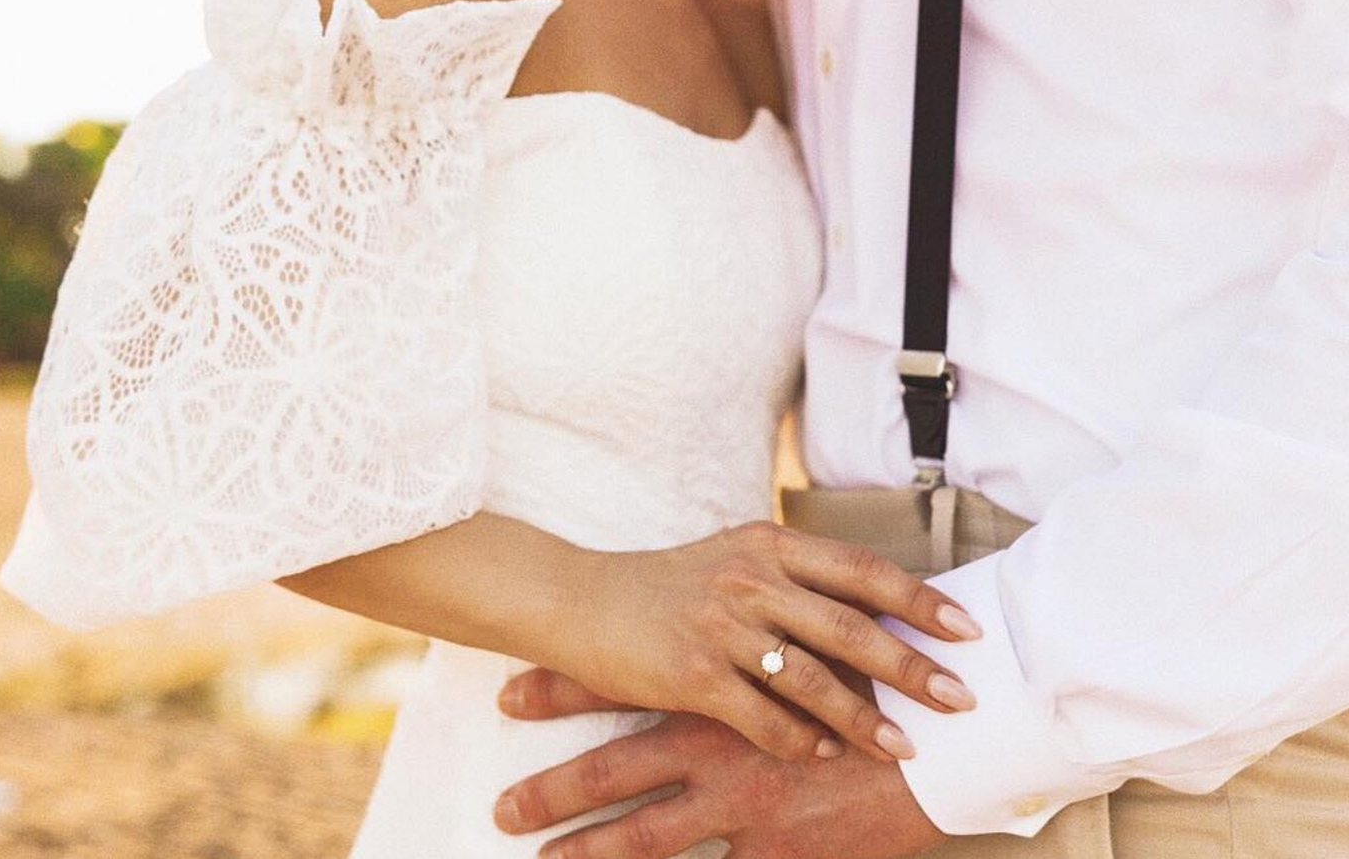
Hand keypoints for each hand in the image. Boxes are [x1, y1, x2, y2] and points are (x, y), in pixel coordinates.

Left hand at [494, 673, 948, 858]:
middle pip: (621, 771)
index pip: (628, 685)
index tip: (507, 694)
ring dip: (592, 852)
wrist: (953, 739)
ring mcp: (747, 808)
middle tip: (501, 809)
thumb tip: (729, 619)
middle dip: (555, 790)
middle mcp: (723, 747)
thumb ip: (767, 631)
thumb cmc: (883, 682)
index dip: (565, 690)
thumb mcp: (818, 639)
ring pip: (652, 839)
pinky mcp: (779, 855)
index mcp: (724, 686)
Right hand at [538, 522, 980, 762]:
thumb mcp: (732, 556)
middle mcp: (751, 580)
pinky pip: (764, 718)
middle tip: (961, 699)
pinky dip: (802, 740)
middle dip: (914, 668)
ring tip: (906, 748)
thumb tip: (868, 602)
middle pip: (853, 627)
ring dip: (866, 719)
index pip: (862, 570)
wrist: (577, 600)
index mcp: (768, 544)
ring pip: (815, 680)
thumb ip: (792, 572)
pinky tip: (827, 755)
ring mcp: (722, 628)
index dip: (919, 601)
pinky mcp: (692, 675)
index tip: (966, 629)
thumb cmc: (663, 583)